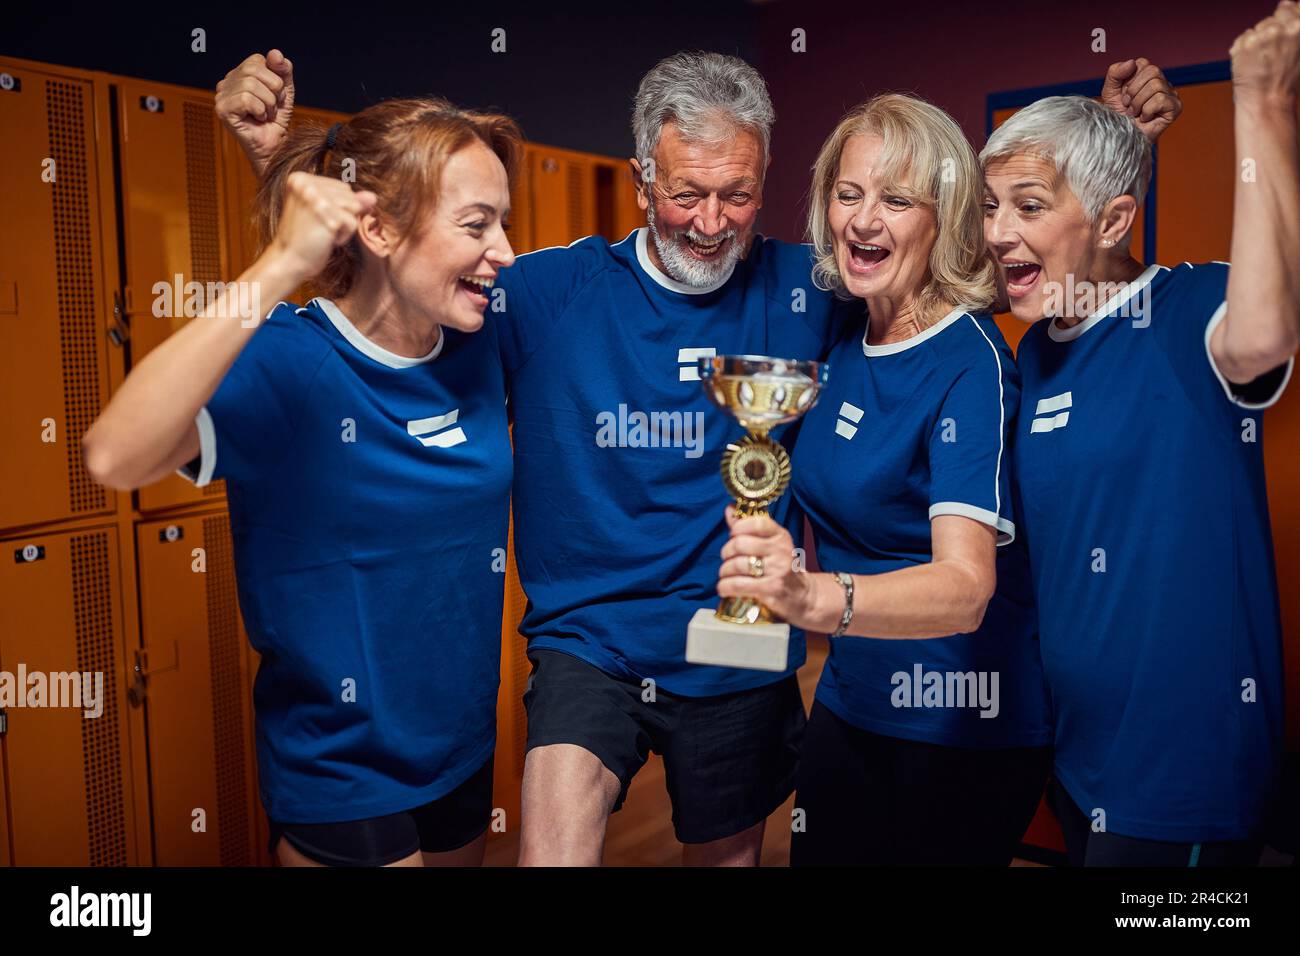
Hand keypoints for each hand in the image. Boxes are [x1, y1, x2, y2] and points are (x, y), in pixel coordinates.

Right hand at [215, 49, 294, 172]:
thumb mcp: (284, 91)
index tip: (276, 97)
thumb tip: (275, 53)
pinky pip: (246, 99)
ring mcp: (221, 96)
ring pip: (250, 85)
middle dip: (273, 90)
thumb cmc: (276, 121)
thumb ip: (282, 71)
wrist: (274, 146)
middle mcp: (226, 82)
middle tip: (273, 107)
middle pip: (253, 70)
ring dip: (268, 104)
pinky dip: (260, 111)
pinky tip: (258, 120)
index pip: (257, 60)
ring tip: (265, 115)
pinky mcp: (222, 109)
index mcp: (238, 75)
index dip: (274, 79)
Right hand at [268, 172, 376, 279]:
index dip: (336, 208)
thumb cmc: (305, 238)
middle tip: (317, 227)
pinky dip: (343, 237)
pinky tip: (324, 241)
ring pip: (355, 207)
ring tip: (321, 233)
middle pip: (349, 195)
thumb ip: (347, 201)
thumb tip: (373, 196)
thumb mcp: (325, 213)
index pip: (342, 188)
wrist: (288, 261)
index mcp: (300, 178)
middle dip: (341, 216)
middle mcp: (306, 184)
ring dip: (343, 226)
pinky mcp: (327, 216)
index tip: (315, 219)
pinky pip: (353, 224)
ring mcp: (316, 199)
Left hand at [717, 506, 818, 627]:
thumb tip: (729, 508)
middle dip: (726, 552)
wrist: (803, 596)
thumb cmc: (781, 568)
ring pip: (737, 565)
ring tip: (725, 575)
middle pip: (740, 544)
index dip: (739, 527)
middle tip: (726, 559)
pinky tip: (724, 588)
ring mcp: (777, 570)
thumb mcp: (770, 544)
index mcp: (780, 536)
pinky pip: (738, 584)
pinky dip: (725, 586)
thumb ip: (748, 527)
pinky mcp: (771, 589)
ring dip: (724, 571)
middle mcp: (781, 551)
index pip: (757, 522)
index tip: (733, 535)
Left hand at [1100, 57, 1181, 141]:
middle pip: (1152, 71)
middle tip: (1128, 105)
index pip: (1142, 63)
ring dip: (1138, 103)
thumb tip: (1132, 62)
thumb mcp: (1109, 91)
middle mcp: (1161, 83)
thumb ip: (1115, 72)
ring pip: (1156, 85)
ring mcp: (1171, 94)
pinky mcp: (1175, 108)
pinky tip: (1144, 118)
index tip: (1123, 95)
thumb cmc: (1116, 115)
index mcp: (1147, 76)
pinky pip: (1161, 99)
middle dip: (1133, 91)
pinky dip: (1147, 110)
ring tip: (1135, 113)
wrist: (1119, 137)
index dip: (1128, 80)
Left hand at [1231, 0, 1299, 104]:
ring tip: (1264, 59)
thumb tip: (1289, 2)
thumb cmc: (1286, 80)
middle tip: (1274, 50)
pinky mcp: (1243, 44)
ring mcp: (1262, 36)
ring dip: (1260, 38)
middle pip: (1277, 14)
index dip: (1290, 16)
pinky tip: (1252, 62)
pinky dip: (1245, 47)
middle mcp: (1282, 29)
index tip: (1286, 29)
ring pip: (1260, 26)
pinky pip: (1244, 37)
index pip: (1294, 7)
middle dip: (1275, 28)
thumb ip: (1297, 25)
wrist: (1267, 101)